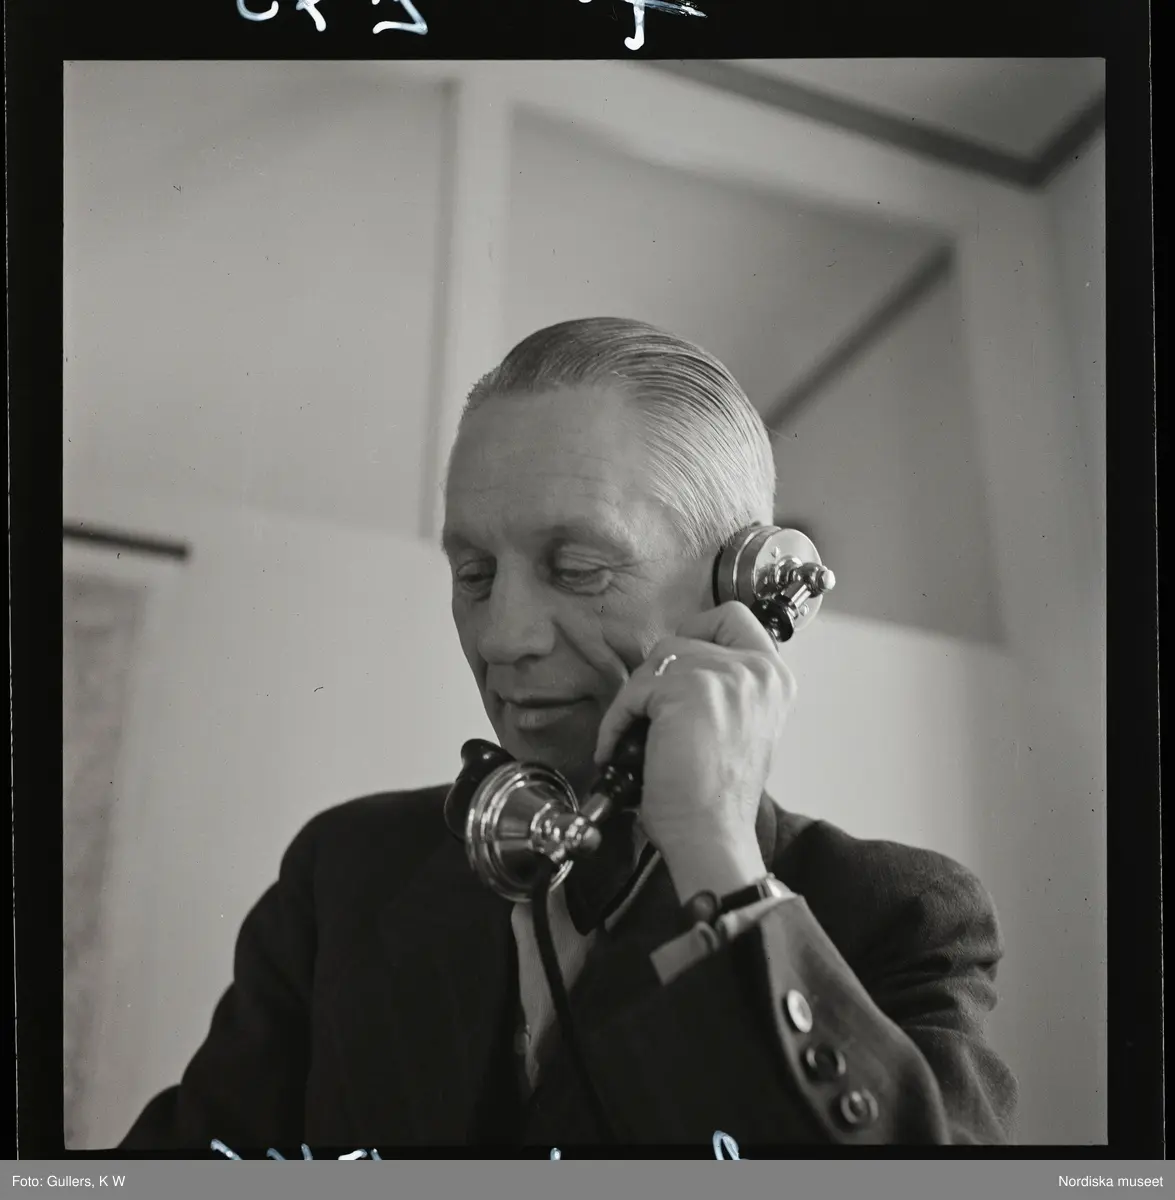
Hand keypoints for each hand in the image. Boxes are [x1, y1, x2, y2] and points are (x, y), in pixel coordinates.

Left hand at [593, 602, 797, 902]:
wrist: (711, 835)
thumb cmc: (715, 796)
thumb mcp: (737, 724)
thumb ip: (722, 686)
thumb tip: (671, 666)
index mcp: (774, 678)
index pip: (732, 617)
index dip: (696, 632)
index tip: (676, 666)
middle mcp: (759, 670)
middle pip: (684, 637)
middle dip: (656, 676)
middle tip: (649, 716)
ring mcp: (728, 676)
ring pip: (657, 660)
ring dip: (636, 700)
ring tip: (634, 737)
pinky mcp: (691, 689)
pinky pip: (635, 690)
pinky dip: (618, 720)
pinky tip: (619, 749)